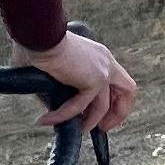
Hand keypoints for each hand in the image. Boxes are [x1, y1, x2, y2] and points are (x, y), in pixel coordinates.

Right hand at [19, 26, 137, 135]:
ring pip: (105, 105)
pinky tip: (47, 120)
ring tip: (79, 131)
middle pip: (128, 91)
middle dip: (118, 112)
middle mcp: (105, 62)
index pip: (116, 80)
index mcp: (99, 56)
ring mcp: (103, 71)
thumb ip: (55, 89)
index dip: (111, 98)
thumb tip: (53, 108)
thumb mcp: (52, 70)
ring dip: (93, 122)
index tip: (96, 110)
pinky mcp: (94, 80)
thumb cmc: (37, 43)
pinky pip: (80, 106)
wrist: (38, 34)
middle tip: (103, 127)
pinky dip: (63, 115)